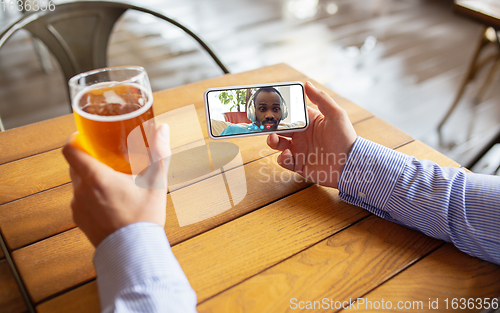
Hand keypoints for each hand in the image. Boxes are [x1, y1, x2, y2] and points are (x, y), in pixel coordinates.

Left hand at [62, 124, 170, 246]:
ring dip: (92, 179)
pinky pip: (82, 200)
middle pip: (76, 165)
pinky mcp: (80, 220)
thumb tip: (163, 129)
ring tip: (114, 181)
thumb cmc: (144, 217)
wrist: (133, 252)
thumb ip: (159, 153)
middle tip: (109, 156)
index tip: (87, 136)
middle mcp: (81, 191)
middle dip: (90, 158)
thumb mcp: (155, 182)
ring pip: (79, 184)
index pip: (71, 149)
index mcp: (96, 178)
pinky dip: (93, 196)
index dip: (76, 138)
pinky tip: (112, 201)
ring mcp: (78, 207)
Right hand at [267, 81, 356, 188]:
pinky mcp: (299, 165)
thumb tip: (307, 83)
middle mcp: (302, 135)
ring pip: (278, 144)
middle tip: (267, 125)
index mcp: (309, 122)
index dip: (281, 111)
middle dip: (272, 127)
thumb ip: (321, 98)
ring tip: (274, 139)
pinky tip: (288, 154)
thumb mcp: (336, 114)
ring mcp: (299, 150)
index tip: (273, 109)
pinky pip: (284, 161)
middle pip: (280, 129)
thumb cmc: (345, 138)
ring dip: (272, 141)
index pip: (290, 114)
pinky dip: (282, 158)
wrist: (349, 165)